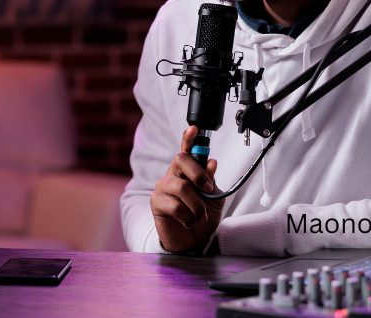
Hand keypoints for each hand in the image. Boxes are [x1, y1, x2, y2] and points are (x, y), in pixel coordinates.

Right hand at [150, 126, 224, 253]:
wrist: (193, 241)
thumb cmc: (202, 216)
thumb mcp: (213, 199)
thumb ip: (211, 181)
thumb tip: (212, 162)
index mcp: (187, 171)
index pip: (187, 150)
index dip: (189, 138)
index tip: (194, 128)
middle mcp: (173, 175)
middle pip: (181, 160)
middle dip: (198, 174)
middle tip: (208, 190)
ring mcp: (163, 187)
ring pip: (181, 187)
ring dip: (197, 205)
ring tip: (200, 216)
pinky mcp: (156, 202)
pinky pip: (175, 206)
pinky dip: (188, 217)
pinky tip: (189, 223)